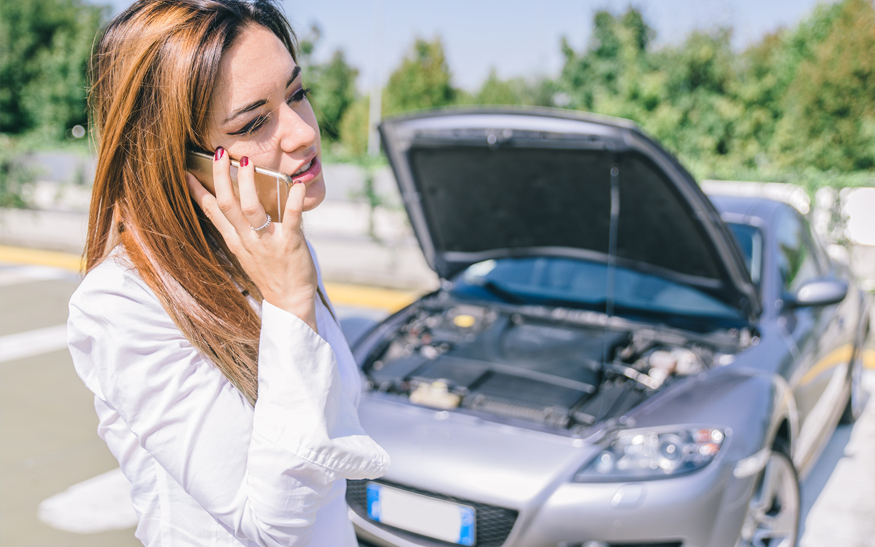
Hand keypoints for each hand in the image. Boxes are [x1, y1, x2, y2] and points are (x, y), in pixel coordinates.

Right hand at [186, 148, 317, 331]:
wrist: (290, 301)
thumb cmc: (271, 273)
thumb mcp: (247, 251)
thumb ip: (241, 229)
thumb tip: (238, 202)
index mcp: (235, 240)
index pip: (212, 212)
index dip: (199, 191)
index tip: (188, 171)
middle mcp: (247, 240)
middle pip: (227, 205)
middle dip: (221, 178)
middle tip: (220, 153)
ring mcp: (267, 242)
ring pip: (251, 210)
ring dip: (247, 185)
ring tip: (245, 163)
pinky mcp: (290, 244)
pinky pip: (291, 219)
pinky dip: (294, 201)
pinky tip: (297, 185)